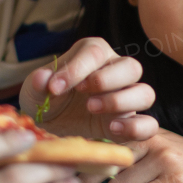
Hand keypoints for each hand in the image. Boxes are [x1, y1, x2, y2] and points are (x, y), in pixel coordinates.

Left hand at [19, 37, 158, 143]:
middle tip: (82, 93)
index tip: (54, 87)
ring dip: (120, 102)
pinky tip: (112, 130)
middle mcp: (116, 73)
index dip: (76, 69)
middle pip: (131, 67)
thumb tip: (44, 77)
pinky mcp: (130, 124)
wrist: (50, 129)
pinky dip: (136, 128)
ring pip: (145, 93)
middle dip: (106, 80)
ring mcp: (127, 99)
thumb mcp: (34, 92)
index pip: (95, 52)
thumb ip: (37, 83)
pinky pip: (149, 125)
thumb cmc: (45, 102)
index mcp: (93, 55)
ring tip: (91, 109)